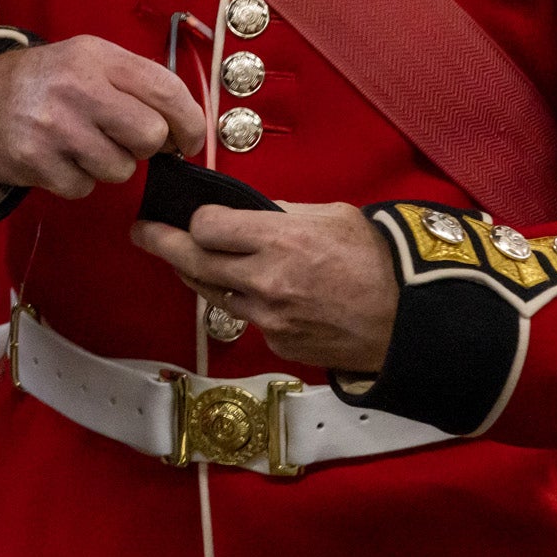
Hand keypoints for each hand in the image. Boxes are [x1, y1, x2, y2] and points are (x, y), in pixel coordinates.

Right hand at [0, 35, 205, 197]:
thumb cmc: (44, 83)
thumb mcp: (87, 61)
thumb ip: (136, 83)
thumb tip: (185, 128)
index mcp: (96, 57)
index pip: (167, 91)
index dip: (191, 123)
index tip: (187, 140)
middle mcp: (75, 86)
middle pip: (150, 135)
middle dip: (146, 147)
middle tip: (125, 140)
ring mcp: (52, 125)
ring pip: (120, 168)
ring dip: (109, 166)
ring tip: (84, 147)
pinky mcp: (33, 159)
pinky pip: (84, 188)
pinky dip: (78, 181)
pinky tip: (59, 159)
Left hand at [131, 201, 398, 371]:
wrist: (415, 321)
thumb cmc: (378, 260)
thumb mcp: (331, 217)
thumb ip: (279, 214)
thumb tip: (242, 211)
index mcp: (279, 242)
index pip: (204, 226)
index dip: (197, 218)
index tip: (196, 214)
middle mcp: (265, 282)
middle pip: (190, 260)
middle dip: (159, 242)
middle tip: (142, 231)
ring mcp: (268, 318)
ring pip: (209, 292)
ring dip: (197, 274)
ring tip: (191, 258)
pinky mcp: (277, 344)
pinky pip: (243, 318)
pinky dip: (241, 302)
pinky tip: (254, 291)